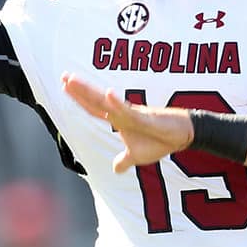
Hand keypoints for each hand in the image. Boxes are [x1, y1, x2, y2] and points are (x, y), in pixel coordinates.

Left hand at [61, 72, 191, 172]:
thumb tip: (115, 169)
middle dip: (79, 89)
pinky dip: (117, 103)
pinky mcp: (145, 117)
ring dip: (90, 91)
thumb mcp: (137, 156)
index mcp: (118, 120)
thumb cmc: (160, 141)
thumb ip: (124, 160)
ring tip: (74, 80)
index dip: (79, 99)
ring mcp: (132, 114)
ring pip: (106, 102)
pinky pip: (129, 110)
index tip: (64, 85)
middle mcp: (122, 113)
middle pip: (95, 101)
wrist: (182, 135)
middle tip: (63, 76)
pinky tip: (107, 93)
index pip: (93, 108)